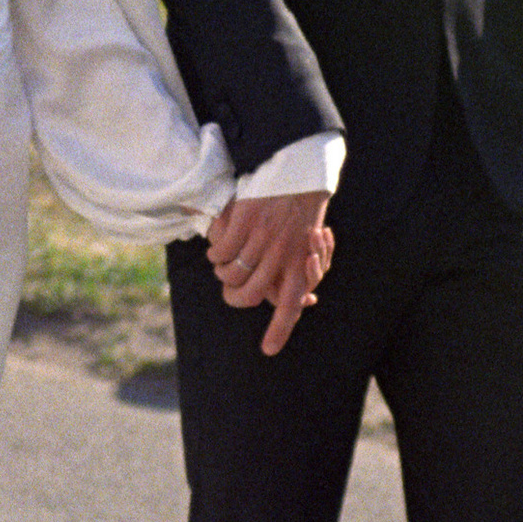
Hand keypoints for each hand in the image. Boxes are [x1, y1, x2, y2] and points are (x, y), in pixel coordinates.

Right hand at [205, 189, 334, 354]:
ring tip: (222, 266)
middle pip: (251, 294)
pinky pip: (222, 251)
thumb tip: (305, 301)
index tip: (268, 350)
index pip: (291, 305)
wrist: (299, 171)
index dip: (280, 330)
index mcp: (299, 262)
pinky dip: (216, 254)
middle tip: (229, 290)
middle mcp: (282, 254)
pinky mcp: (245, 221)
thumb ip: (298, 272)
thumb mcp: (307, 244)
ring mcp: (263, 238)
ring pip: (233, 273)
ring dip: (223, 273)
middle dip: (234, 297)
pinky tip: (216, 250)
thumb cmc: (302, 211)